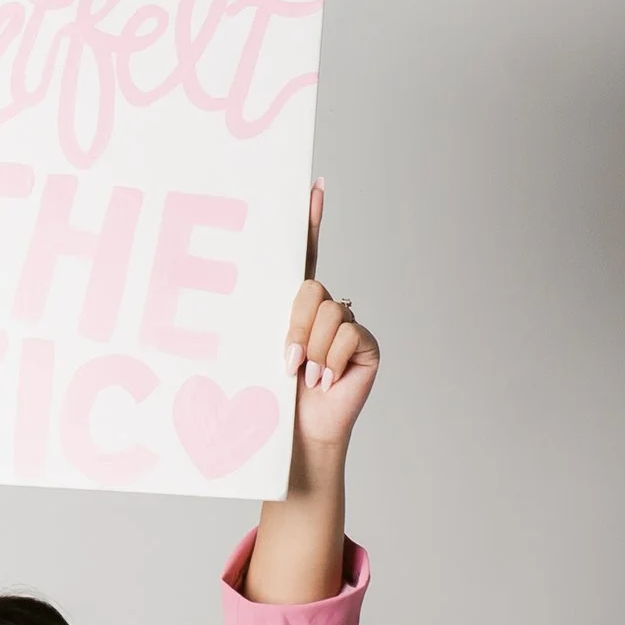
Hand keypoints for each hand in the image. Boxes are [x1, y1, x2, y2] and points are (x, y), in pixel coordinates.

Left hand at [281, 184, 378, 452]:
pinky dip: (332, 360)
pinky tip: (327, 382)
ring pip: (328, 313)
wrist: (298, 439)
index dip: (310, 221)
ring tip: (306, 378)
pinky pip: (347, 333)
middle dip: (295, 325)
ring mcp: (346, 325)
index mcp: (294, 307)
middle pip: (310, 289)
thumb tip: (259, 308)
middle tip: (286, 362)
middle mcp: (323, 310)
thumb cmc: (273, 402)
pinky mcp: (365, 343)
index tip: (313, 186)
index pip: (304, 256)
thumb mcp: (261, 357)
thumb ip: (268, 326)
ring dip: (312, 349)